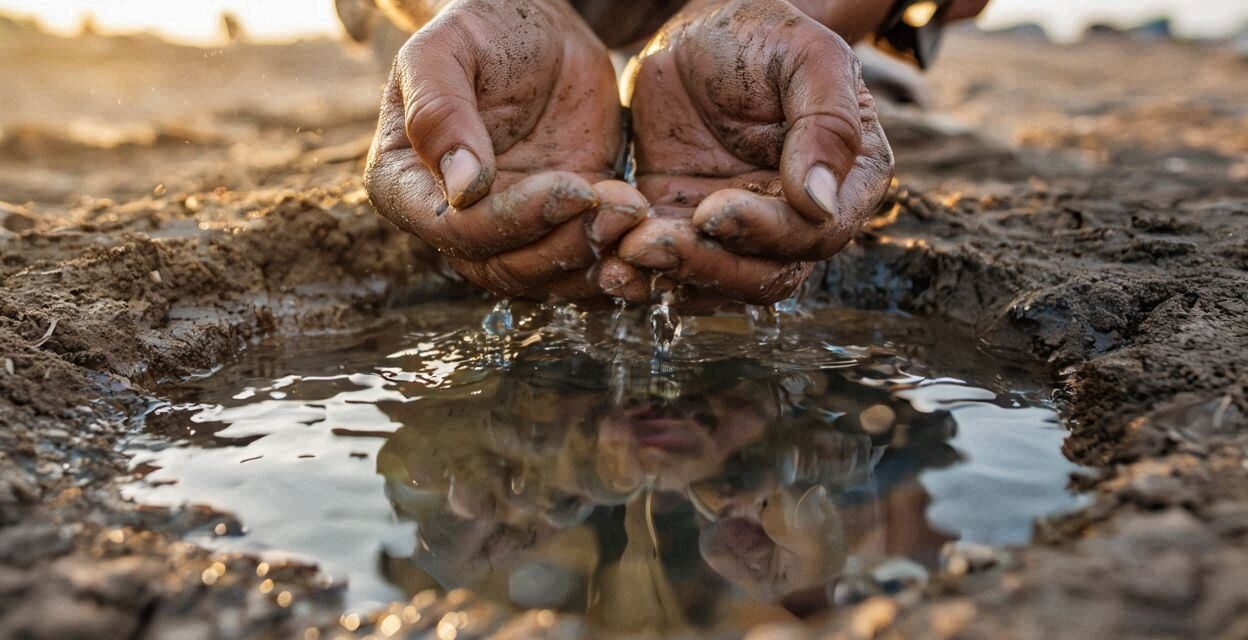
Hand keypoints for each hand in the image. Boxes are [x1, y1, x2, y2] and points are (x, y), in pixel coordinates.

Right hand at [365, 0, 644, 301]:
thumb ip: (440, 111)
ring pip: (543, 278)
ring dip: (593, 257)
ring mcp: (505, 233)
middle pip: (501, 266)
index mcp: (404, 184)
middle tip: (620, 205)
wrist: (541, 33)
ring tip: (635, 211)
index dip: (512, 220)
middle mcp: (449, 222)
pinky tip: (646, 233)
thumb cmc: (485, 28)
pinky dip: (613, 263)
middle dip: (563, 243)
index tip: (570, 187)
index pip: (453, 229)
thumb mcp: (450, 49)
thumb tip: (461, 189)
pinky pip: (579, 269)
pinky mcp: (557, 231)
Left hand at [614, 0, 893, 305]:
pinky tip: (604, 263)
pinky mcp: (684, 225)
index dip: (766, 232)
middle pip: (763, 275)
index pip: (815, 234)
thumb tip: (821, 202)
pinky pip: (668, 266)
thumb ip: (826, 123)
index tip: (713, 209)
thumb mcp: (805, 57)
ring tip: (618, 263)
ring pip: (713, 281)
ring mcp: (740, 229)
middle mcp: (797, 218)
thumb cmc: (764, 33)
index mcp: (847, 182)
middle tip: (650, 245)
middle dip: (706, 266)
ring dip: (667, 279)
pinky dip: (639, 272)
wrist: (700, 30)